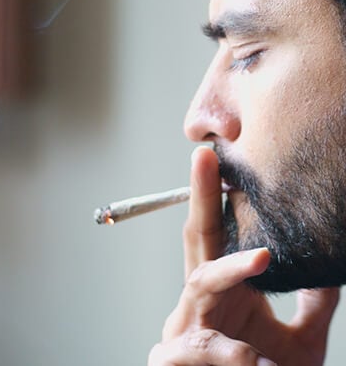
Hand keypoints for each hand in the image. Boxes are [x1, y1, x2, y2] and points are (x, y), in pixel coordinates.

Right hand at [148, 147, 339, 365]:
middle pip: (197, 239)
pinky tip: (253, 359)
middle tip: (204, 158)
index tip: (229, 160)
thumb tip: (330, 266)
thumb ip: (311, 304)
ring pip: (199, 284)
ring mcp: (185, 327)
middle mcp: (202, 302)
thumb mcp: (300, 342)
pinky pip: (199, 347)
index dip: (221, 197)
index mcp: (225, 293)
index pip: (221, 236)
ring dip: (230, 269)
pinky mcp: (174, 358)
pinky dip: (228, 352)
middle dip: (199, 197)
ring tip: (263, 257)